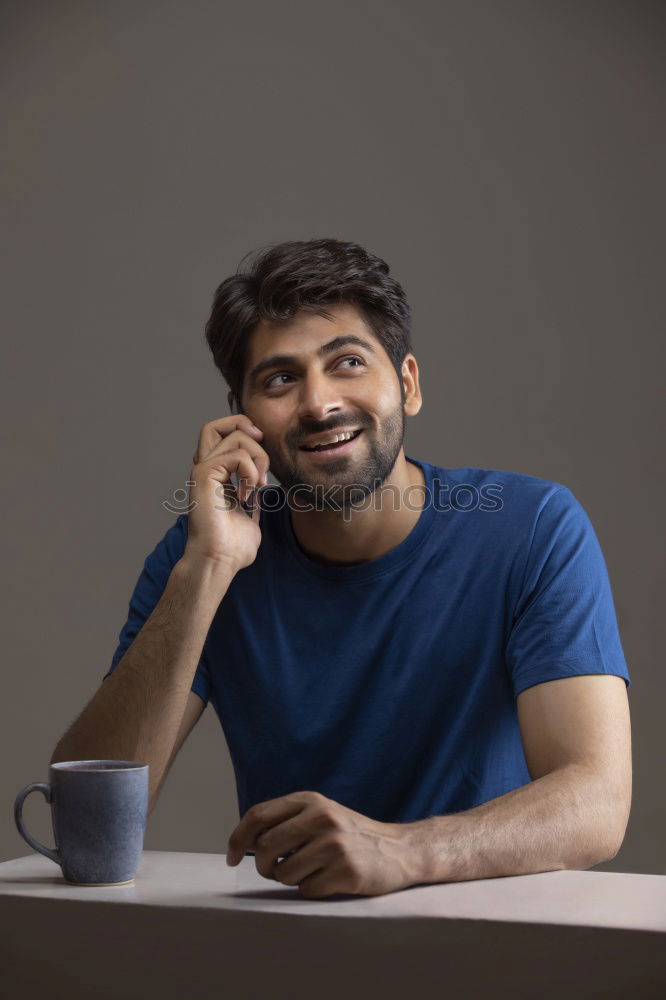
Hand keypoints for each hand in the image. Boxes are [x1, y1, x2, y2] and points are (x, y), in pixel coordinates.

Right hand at [184, 415, 269, 572]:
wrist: (219, 560)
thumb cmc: (232, 546)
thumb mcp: (251, 513)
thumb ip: (254, 496)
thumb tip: (263, 487)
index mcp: (215, 475)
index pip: (221, 433)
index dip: (243, 430)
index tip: (262, 448)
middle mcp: (205, 468)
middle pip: (217, 424)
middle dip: (246, 429)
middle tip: (262, 455)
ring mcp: (202, 470)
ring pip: (235, 436)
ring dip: (258, 459)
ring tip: (258, 486)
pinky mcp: (204, 475)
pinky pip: (237, 455)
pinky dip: (251, 471)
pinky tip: (250, 493)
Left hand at [226, 790, 415, 897]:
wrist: (398, 850)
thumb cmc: (349, 835)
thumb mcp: (320, 814)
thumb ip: (285, 821)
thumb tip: (242, 842)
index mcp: (310, 800)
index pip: (258, 815)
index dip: (237, 838)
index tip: (231, 858)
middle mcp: (322, 817)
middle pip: (264, 847)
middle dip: (262, 865)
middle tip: (274, 870)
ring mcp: (334, 844)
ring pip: (283, 873)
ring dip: (290, 879)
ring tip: (312, 871)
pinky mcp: (346, 871)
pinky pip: (305, 890)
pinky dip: (311, 890)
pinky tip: (329, 880)